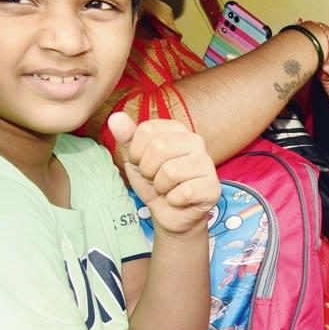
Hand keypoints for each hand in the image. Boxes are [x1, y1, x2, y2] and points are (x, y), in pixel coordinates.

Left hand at [108, 113, 218, 236]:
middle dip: (148, 170)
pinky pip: (184, 193)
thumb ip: (126, 137)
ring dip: (160, 187)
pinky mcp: (212, 187)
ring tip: (167, 188)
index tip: (142, 162)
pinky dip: (174, 200)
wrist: (168, 212)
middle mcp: (196, 141)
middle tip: (155, 178)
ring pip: (170, 171)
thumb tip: (116, 117)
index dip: (136, 152)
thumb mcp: (135, 158)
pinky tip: (179, 199)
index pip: (146, 130)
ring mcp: (207, 164)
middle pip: (158, 147)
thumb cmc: (153, 181)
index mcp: (177, 130)